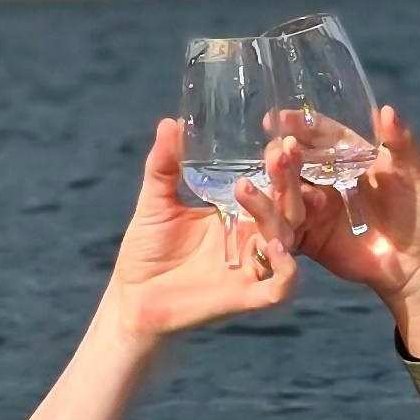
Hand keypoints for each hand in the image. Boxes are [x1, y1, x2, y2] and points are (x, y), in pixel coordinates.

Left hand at [101, 118, 296, 343]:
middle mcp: (253, 238)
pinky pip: (282, 286)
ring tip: (245, 190)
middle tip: (278, 153)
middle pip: (289, 206)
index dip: (282, 164)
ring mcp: (253, 267)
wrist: (130, 297)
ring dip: (273, 212)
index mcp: (239, 213)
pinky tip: (271, 246)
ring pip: (285, 239)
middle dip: (287, 179)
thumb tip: (170, 122)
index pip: (273, 184)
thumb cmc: (147, 251)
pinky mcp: (248, 297)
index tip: (279, 139)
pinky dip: (285, 268)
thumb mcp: (156, 201)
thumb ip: (164, 165)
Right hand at [263, 105, 419, 355]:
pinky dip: (275, 217)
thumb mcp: (414, 173)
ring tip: (273, 169)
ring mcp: (317, 208)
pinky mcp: (310, 237)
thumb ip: (400, 143)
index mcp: (350, 157)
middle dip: (285, 152)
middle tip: (277, 147)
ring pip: (288, 191)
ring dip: (278, 180)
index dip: (304, 125)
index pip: (323, 135)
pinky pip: (286, 226)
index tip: (283, 116)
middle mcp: (328, 179)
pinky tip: (266, 207)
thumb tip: (387, 110)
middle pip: (299, 161)